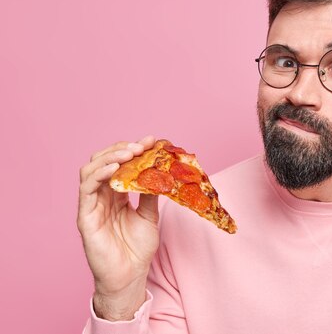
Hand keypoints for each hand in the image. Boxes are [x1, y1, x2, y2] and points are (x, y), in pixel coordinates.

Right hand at [77, 135, 157, 319]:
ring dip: (110, 157)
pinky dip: (99, 174)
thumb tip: (160, 169)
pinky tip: (115, 168)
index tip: (152, 141)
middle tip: (141, 146)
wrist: (130, 276)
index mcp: (115, 194)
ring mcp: (91, 205)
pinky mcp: (84, 217)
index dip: (133, 150)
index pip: (119, 164)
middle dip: (122, 149)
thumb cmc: (137, 248)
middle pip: (102, 162)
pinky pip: (86, 190)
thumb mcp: (150, 214)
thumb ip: (151, 192)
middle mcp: (100, 196)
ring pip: (91, 170)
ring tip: (130, 153)